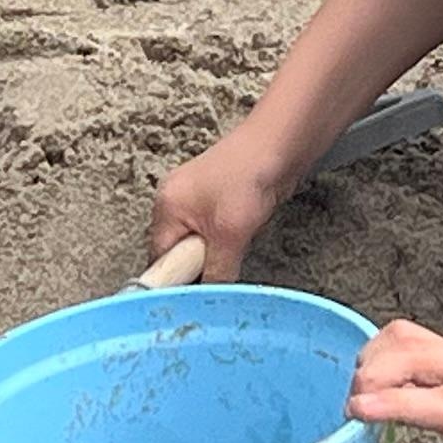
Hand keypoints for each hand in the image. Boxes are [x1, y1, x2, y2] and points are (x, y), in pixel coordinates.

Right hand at [149, 134, 288, 284]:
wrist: (281, 143)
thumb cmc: (250, 176)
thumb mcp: (230, 234)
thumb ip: (216, 271)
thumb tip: (210, 299)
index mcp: (166, 208)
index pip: (160, 260)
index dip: (177, 281)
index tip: (193, 300)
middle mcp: (175, 202)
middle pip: (178, 253)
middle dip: (200, 266)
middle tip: (222, 268)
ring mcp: (196, 199)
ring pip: (200, 245)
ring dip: (218, 254)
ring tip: (238, 246)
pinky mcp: (218, 200)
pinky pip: (215, 234)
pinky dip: (228, 242)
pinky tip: (244, 236)